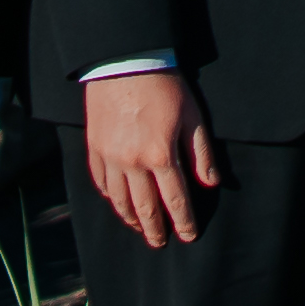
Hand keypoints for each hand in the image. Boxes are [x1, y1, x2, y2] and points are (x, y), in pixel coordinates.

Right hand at [80, 67, 226, 248]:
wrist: (124, 62)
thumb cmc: (164, 87)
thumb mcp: (193, 117)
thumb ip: (201, 154)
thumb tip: (210, 183)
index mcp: (161, 156)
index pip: (175, 200)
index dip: (183, 221)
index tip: (188, 236)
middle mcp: (132, 163)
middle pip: (145, 207)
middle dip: (155, 229)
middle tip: (160, 243)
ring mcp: (110, 157)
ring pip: (119, 200)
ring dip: (130, 219)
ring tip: (140, 229)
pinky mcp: (94, 148)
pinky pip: (100, 182)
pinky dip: (110, 197)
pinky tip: (117, 203)